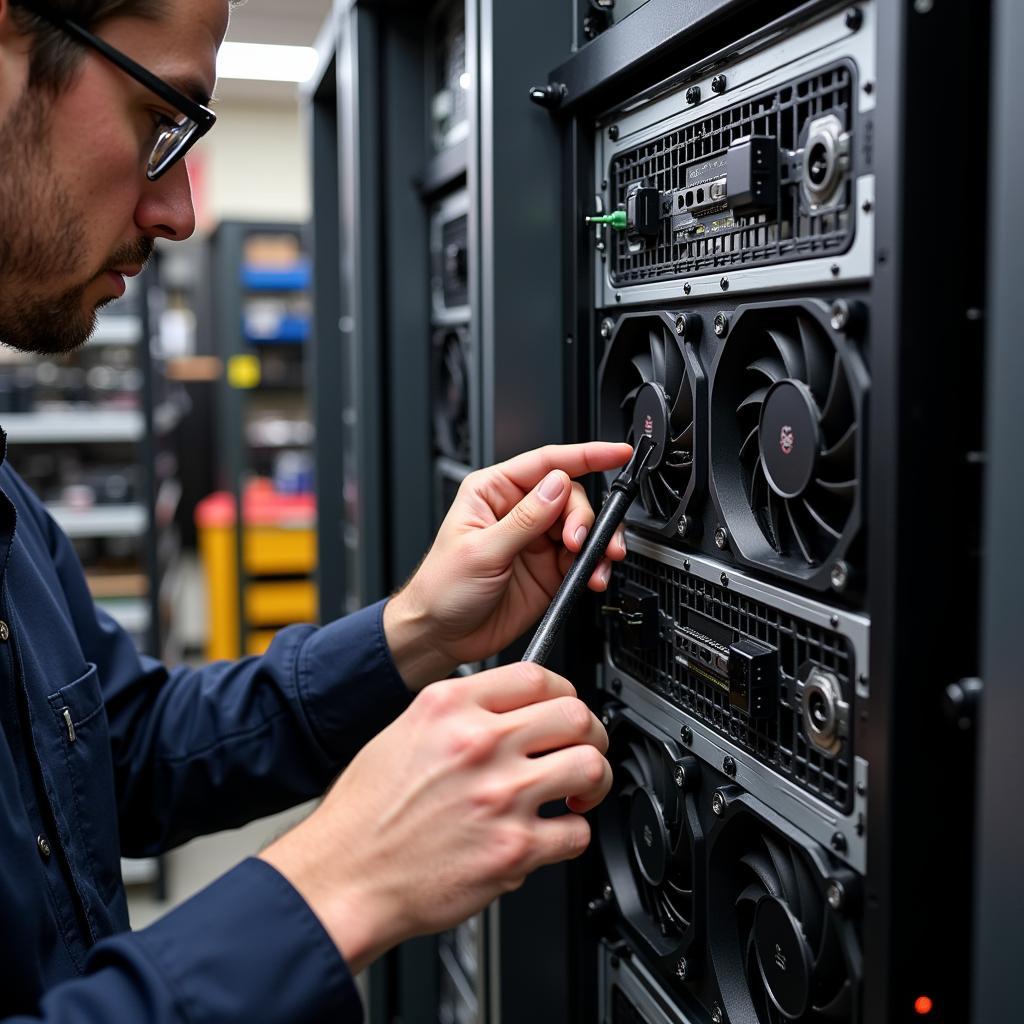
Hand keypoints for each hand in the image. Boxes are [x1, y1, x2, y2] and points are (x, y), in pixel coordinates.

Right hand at [259, 663, 610, 973]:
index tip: (563, 708)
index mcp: (449, 707)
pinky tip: (550, 834)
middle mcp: (478, 743)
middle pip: (575, 714)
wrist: (345, 876)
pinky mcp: (513, 849)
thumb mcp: (403, 732)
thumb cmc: (366, 812)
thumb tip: (509, 709)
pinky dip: (570, 834)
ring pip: (589, 766)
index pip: (537, 676)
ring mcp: (500, 796)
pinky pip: (576, 833)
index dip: (563, 691)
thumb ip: (460, 712)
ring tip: (577, 791)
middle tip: (581, 748)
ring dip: (592, 781)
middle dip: (589, 733)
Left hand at [384, 442, 632, 688]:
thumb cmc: (442, 588)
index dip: (585, 454)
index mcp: (494, 491)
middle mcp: (519, 511)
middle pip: (572, 496)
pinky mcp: (550, 570)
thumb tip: (557, 487)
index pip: (547, 462)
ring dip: (597, 544)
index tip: (616, 452)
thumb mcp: (481, 551)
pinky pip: (584, 559)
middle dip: (584, 518)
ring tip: (594, 562)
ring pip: (584, 528)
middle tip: (577, 541)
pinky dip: (594, 566)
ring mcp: (537, 541)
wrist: (441, 636)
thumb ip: (524, 519)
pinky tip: (591, 577)